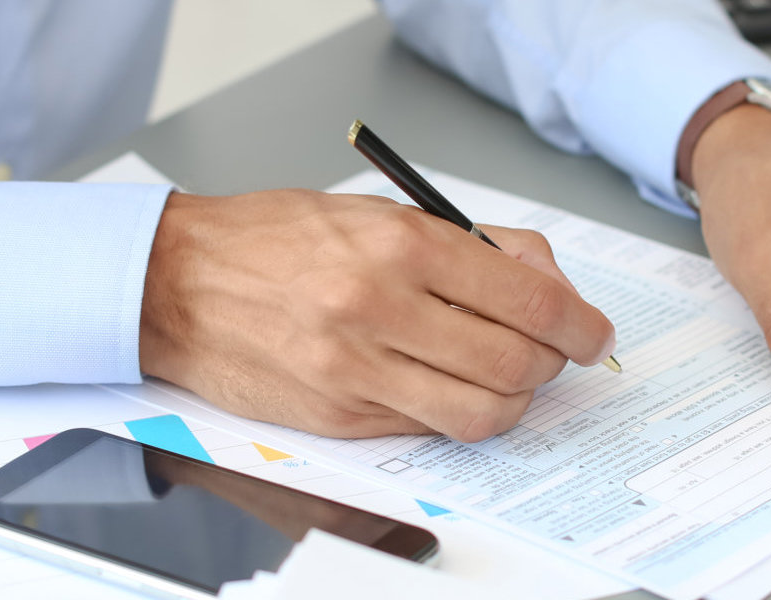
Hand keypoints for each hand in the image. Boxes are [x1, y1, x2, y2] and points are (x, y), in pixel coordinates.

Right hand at [138, 190, 615, 442]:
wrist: (178, 283)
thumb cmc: (278, 240)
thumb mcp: (382, 212)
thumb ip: (475, 245)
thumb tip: (548, 283)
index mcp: (400, 244)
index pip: (527, 300)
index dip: (579, 324)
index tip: (592, 333)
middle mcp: (380, 307)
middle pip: (515, 362)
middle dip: (551, 363)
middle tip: (551, 353)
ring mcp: (357, 371)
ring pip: (481, 412)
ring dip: (512, 399)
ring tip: (504, 376)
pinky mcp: (339, 417)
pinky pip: (429, 429)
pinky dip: (454, 410)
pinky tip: (444, 384)